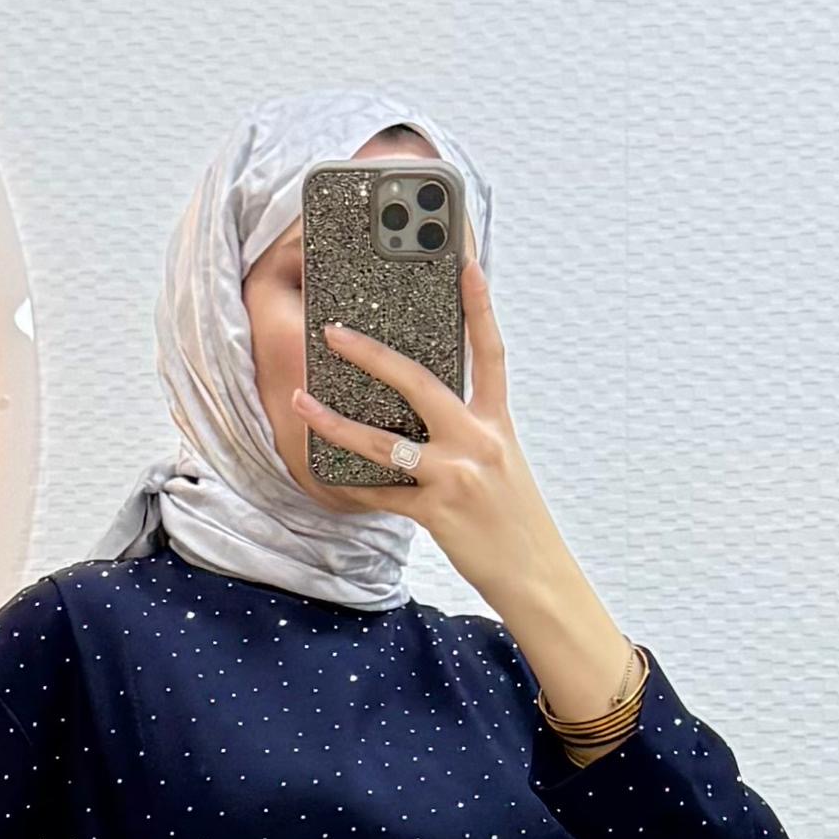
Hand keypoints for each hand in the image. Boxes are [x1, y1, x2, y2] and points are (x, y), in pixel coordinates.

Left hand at [299, 257, 646, 737]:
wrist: (538, 578)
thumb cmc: (515, 521)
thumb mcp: (503, 466)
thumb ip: (470, 433)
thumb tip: (420, 411)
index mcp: (498, 424)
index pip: (490, 352)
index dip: (478, 304)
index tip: (463, 260)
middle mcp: (479, 442)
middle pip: (420, 383)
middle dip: (372, 354)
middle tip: (333, 330)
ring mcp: (457, 477)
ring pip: (385, 441)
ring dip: (336, 421)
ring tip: (300, 400)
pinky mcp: (437, 513)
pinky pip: (380, 493)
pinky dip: (348, 484)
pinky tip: (319, 467)